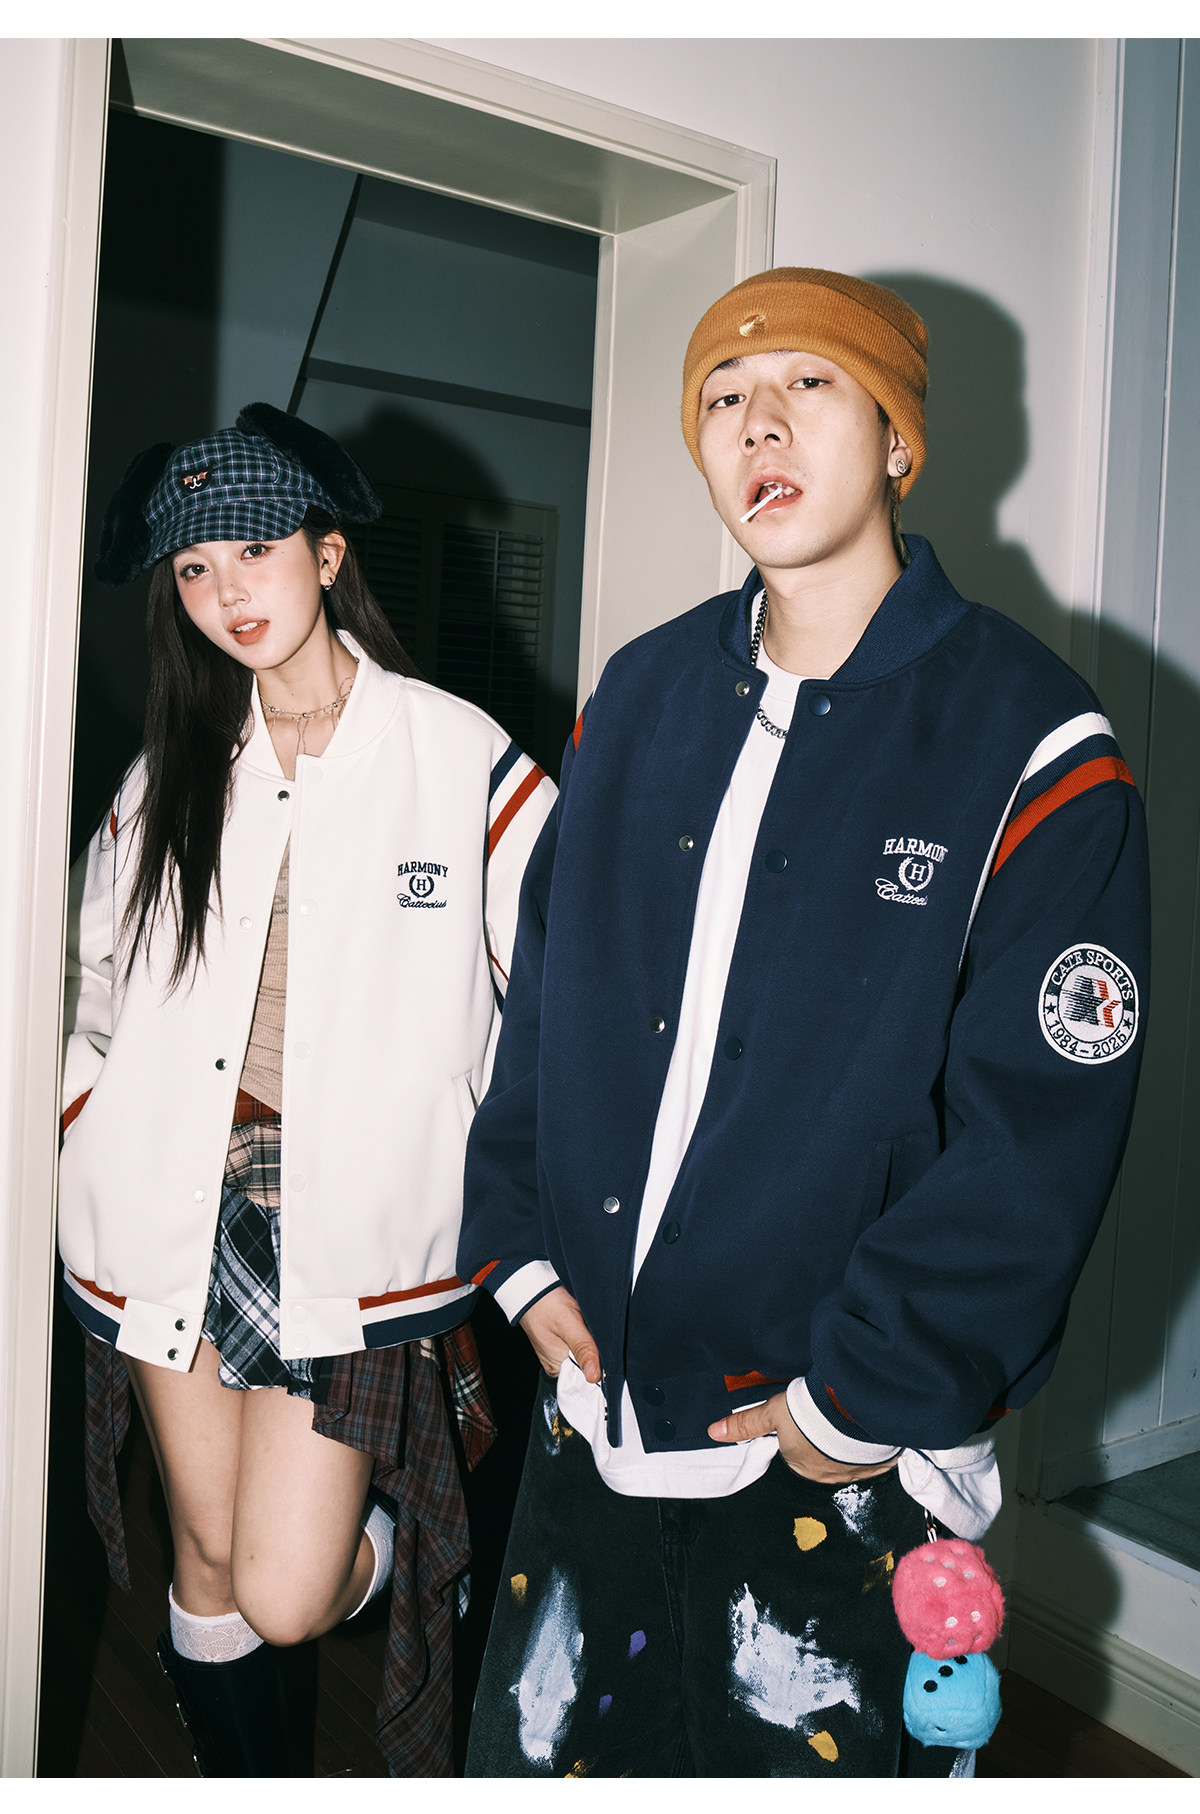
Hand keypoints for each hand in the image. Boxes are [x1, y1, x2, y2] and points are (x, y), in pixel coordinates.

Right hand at [519, 1286, 601, 1383]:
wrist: (532, 1285)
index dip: (600, 1366)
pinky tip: (586, 1323)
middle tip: (595, 1331)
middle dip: (597, 1351)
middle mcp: (558, 1363)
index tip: (607, 1352)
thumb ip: (582, 1349)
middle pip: (588, 1363)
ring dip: (593, 1340)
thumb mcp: (568, 1324)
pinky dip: (587, 1333)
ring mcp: (559, 1350)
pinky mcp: (563, 1339)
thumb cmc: (546, 1303)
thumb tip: (594, 1376)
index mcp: (556, 1367)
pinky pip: (580, 1342)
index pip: (586, 1376)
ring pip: (586, 1351)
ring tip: (590, 1325)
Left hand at [708, 1391, 898, 1483]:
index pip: (798, 1455)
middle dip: (825, 1443)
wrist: (851, 1409)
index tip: (806, 1421)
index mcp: (802, 1468)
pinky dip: (871, 1446)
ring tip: (849, 1420)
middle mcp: (828, 1476)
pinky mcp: (878, 1463)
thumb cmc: (808, 1414)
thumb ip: (745, 1424)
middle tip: (828, 1417)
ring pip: (849, 1458)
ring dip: (848, 1445)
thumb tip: (713, 1432)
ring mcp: (855, 1471)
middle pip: (823, 1458)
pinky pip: (874, 1458)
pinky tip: (870, 1429)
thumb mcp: (772, 1413)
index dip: (800, 1436)